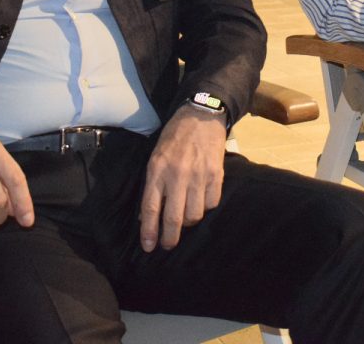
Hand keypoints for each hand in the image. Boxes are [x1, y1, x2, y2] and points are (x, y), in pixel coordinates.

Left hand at [139, 105, 227, 251]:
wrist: (201, 117)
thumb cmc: (174, 138)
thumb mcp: (155, 157)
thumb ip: (153, 185)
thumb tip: (147, 215)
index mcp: (158, 170)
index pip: (151, 208)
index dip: (149, 231)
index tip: (149, 247)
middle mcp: (177, 175)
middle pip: (173, 218)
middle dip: (170, 238)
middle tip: (168, 245)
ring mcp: (198, 175)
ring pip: (194, 215)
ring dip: (188, 221)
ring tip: (185, 217)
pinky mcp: (216, 174)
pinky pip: (211, 203)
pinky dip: (205, 207)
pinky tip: (200, 201)